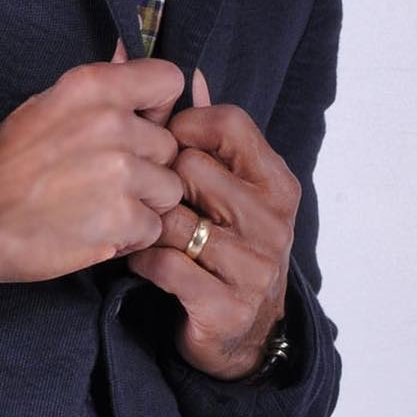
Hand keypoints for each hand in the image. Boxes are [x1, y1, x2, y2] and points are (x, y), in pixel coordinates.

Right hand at [0, 39, 185, 282]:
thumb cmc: (6, 166)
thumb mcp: (46, 105)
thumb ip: (97, 88)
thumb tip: (125, 50)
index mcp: (94, 87)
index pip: (168, 81)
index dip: (160, 110)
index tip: (141, 129)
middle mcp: (112, 124)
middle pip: (168, 147)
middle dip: (146, 169)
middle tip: (105, 184)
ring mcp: (120, 172)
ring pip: (167, 190)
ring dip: (142, 206)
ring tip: (102, 211)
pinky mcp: (121, 218)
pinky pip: (152, 228)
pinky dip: (130, 238)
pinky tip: (98, 233)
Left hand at [124, 68, 299, 380]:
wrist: (244, 339)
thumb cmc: (228, 254)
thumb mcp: (233, 194)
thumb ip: (214, 138)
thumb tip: (190, 76)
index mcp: (277, 184)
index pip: (229, 124)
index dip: (184, 127)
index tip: (164, 146)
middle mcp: (272, 221)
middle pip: (192, 170)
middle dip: (159, 183)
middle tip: (146, 200)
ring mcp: (253, 266)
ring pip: (173, 219)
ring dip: (146, 226)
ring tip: (140, 231)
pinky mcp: (225, 305)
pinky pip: (165, 265)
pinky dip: (142, 262)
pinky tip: (139, 262)